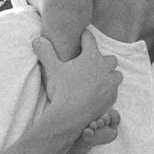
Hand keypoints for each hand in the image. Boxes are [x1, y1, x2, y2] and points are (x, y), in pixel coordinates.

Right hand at [33, 34, 120, 153]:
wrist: (70, 116)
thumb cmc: (61, 91)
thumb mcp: (51, 69)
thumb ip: (46, 52)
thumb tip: (37, 40)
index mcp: (91, 56)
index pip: (89, 39)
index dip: (84, 37)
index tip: (82, 37)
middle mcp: (105, 67)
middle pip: (109, 58)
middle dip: (102, 60)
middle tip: (91, 64)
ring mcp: (111, 83)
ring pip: (116, 74)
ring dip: (109, 75)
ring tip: (99, 79)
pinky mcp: (112, 97)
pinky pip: (114, 90)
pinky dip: (108, 90)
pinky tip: (99, 93)